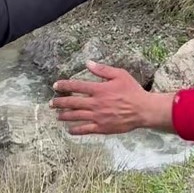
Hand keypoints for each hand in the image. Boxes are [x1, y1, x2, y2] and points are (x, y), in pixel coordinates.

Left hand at [50, 62, 171, 134]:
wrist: (142, 110)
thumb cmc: (132, 90)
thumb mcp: (119, 74)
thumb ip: (102, 70)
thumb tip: (88, 63)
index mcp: (99, 89)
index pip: (77, 86)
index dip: (65, 85)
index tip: (55, 85)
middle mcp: (96, 103)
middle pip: (73, 102)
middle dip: (60, 102)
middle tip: (51, 103)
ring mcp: (97, 117)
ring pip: (76, 116)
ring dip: (65, 115)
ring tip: (57, 115)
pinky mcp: (101, 128)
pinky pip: (85, 130)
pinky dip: (75, 130)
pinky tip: (69, 130)